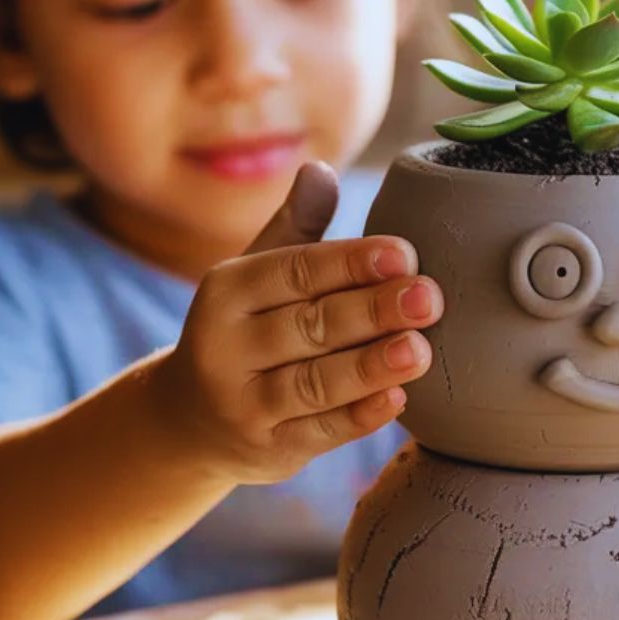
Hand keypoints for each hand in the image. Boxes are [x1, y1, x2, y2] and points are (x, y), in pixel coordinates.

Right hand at [154, 162, 442, 482]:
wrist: (190, 420)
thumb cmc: (246, 329)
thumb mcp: (256, 274)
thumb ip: (294, 226)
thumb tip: (320, 169)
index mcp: (226, 291)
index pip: (295, 271)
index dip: (351, 263)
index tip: (405, 254)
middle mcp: (226, 348)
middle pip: (309, 326)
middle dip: (372, 311)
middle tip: (429, 297)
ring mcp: (244, 405)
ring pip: (314, 383)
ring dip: (370, 367)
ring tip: (421, 350)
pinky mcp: (270, 450)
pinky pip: (319, 432)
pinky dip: (359, 417)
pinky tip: (399, 399)